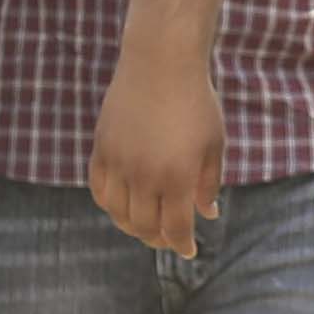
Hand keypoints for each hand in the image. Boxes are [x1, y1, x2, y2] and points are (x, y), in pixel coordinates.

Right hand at [90, 52, 222, 256]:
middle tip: (168, 238)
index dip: (182, 245)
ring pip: (118, 213)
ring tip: (145, 226)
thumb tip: (209, 214)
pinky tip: (122, 205)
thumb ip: (209, 184)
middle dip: (158, 239)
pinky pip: (99, 189)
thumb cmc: (196, 102)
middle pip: (144, 226)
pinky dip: (109, 204)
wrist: (161, 63)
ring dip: (132, 226)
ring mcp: (119, 162)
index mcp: (177, 177)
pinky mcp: (102, 148)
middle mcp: (145, 175)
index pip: (176, 228)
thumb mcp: (213, 145)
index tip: (188, 250)